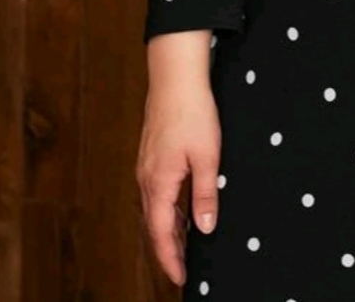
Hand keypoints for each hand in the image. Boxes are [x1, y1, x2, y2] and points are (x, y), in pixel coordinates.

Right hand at [137, 32, 220, 285]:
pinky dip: (166, 208)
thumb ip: (205, 194)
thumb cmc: (192, 111)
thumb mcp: (207, 155)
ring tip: (184, 245)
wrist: (175, 76)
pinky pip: (156, 192)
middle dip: (168, 249)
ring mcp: (146, 165)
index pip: (160, 233)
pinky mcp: (152, 154)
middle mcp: (146, 178)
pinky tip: (179, 208)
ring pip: (154, 208)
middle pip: (154, 224)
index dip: (170, 258)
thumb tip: (206, 229)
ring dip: (167, 229)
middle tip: (183, 268)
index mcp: (159, 183)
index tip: (180, 278)